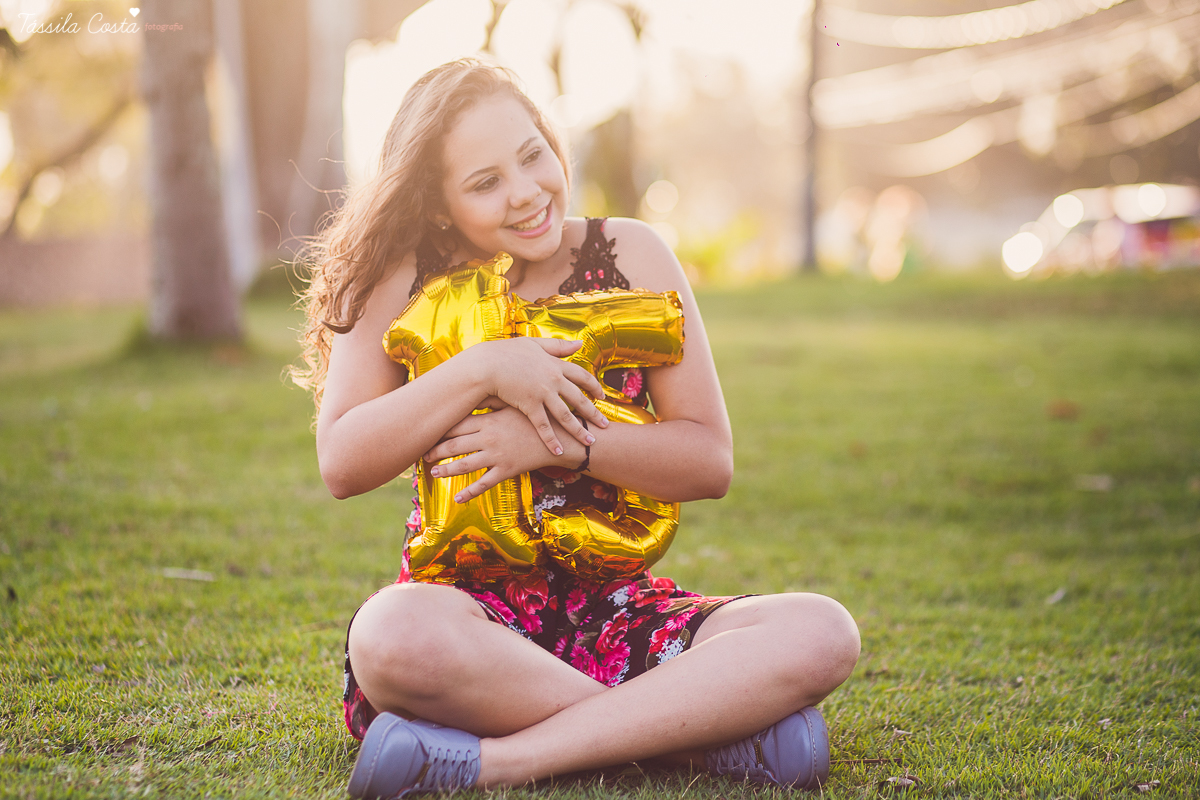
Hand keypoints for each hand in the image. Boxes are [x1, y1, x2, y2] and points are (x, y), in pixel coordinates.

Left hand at [424, 407, 582, 501]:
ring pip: (465, 465)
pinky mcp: (507, 470)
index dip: (440, 428)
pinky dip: (469, 492)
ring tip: (433, 472)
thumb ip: (492, 400)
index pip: (457, 424)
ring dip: (446, 470)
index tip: (427, 430)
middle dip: (437, 450)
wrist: (562, 437)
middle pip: (455, 445)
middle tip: (422, 453)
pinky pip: (484, 484)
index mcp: (489, 420)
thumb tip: (474, 390)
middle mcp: (489, 438)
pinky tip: (457, 498)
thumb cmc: (539, 417)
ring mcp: (497, 456)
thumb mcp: (515, 404)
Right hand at [467, 338, 607, 456]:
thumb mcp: (534, 344)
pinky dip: (552, 440)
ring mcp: (542, 393)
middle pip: (579, 398)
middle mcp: (553, 379)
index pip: (582, 376)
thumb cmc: (506, 352)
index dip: (594, 387)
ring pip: (566, 415)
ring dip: (579, 430)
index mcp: (555, 364)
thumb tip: (579, 343)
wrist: (486, 364)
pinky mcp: (530, 406)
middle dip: (594, 413)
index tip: (602, 396)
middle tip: (605, 424)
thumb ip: (557, 345)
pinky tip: (559, 452)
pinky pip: (544, 426)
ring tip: (590, 441)